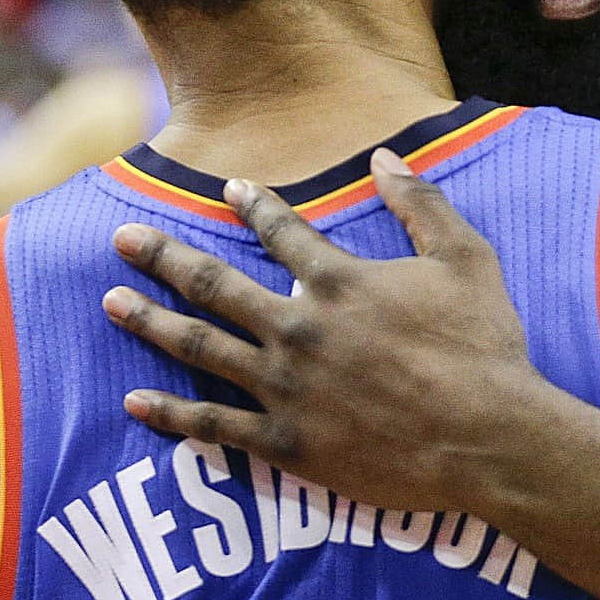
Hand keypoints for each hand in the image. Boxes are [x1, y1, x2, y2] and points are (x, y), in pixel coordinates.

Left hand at [105, 148, 552, 512]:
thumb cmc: (484, 347)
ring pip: (200, 348)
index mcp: (339, 282)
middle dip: (163, 256)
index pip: (282, 230)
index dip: (254, 204)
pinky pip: (215, 425)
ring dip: (151, 321)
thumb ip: (421, 203)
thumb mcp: (466, 258)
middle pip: (214, 285)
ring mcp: (287, 389)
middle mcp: (299, 329)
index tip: (228, 188)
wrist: (489, 438)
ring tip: (110, 302)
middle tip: (122, 238)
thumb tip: (384, 156)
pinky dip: (171, 413)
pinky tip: (134, 399)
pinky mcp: (288, 443)